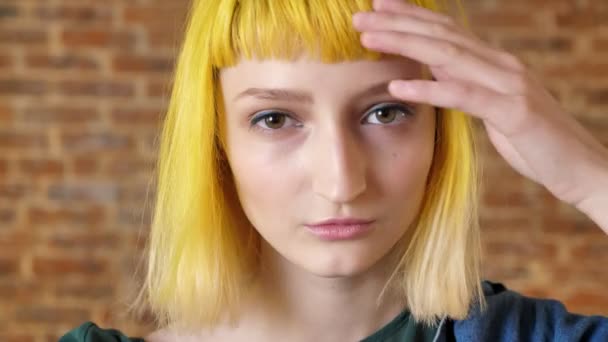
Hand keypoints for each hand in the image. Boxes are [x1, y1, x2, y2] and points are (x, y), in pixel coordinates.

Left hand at [352, 0, 607, 214]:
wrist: (579, 168)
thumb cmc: (534, 141)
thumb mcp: (494, 107)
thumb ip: (467, 85)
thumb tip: (434, 71)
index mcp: (495, 63)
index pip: (447, 31)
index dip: (411, 16)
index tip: (379, 6)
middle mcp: (501, 65)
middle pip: (441, 36)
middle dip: (397, 23)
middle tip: (360, 14)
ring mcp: (509, 85)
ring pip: (448, 56)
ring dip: (404, 44)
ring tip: (368, 38)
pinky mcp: (513, 112)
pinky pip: (464, 96)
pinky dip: (429, 90)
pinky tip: (398, 88)